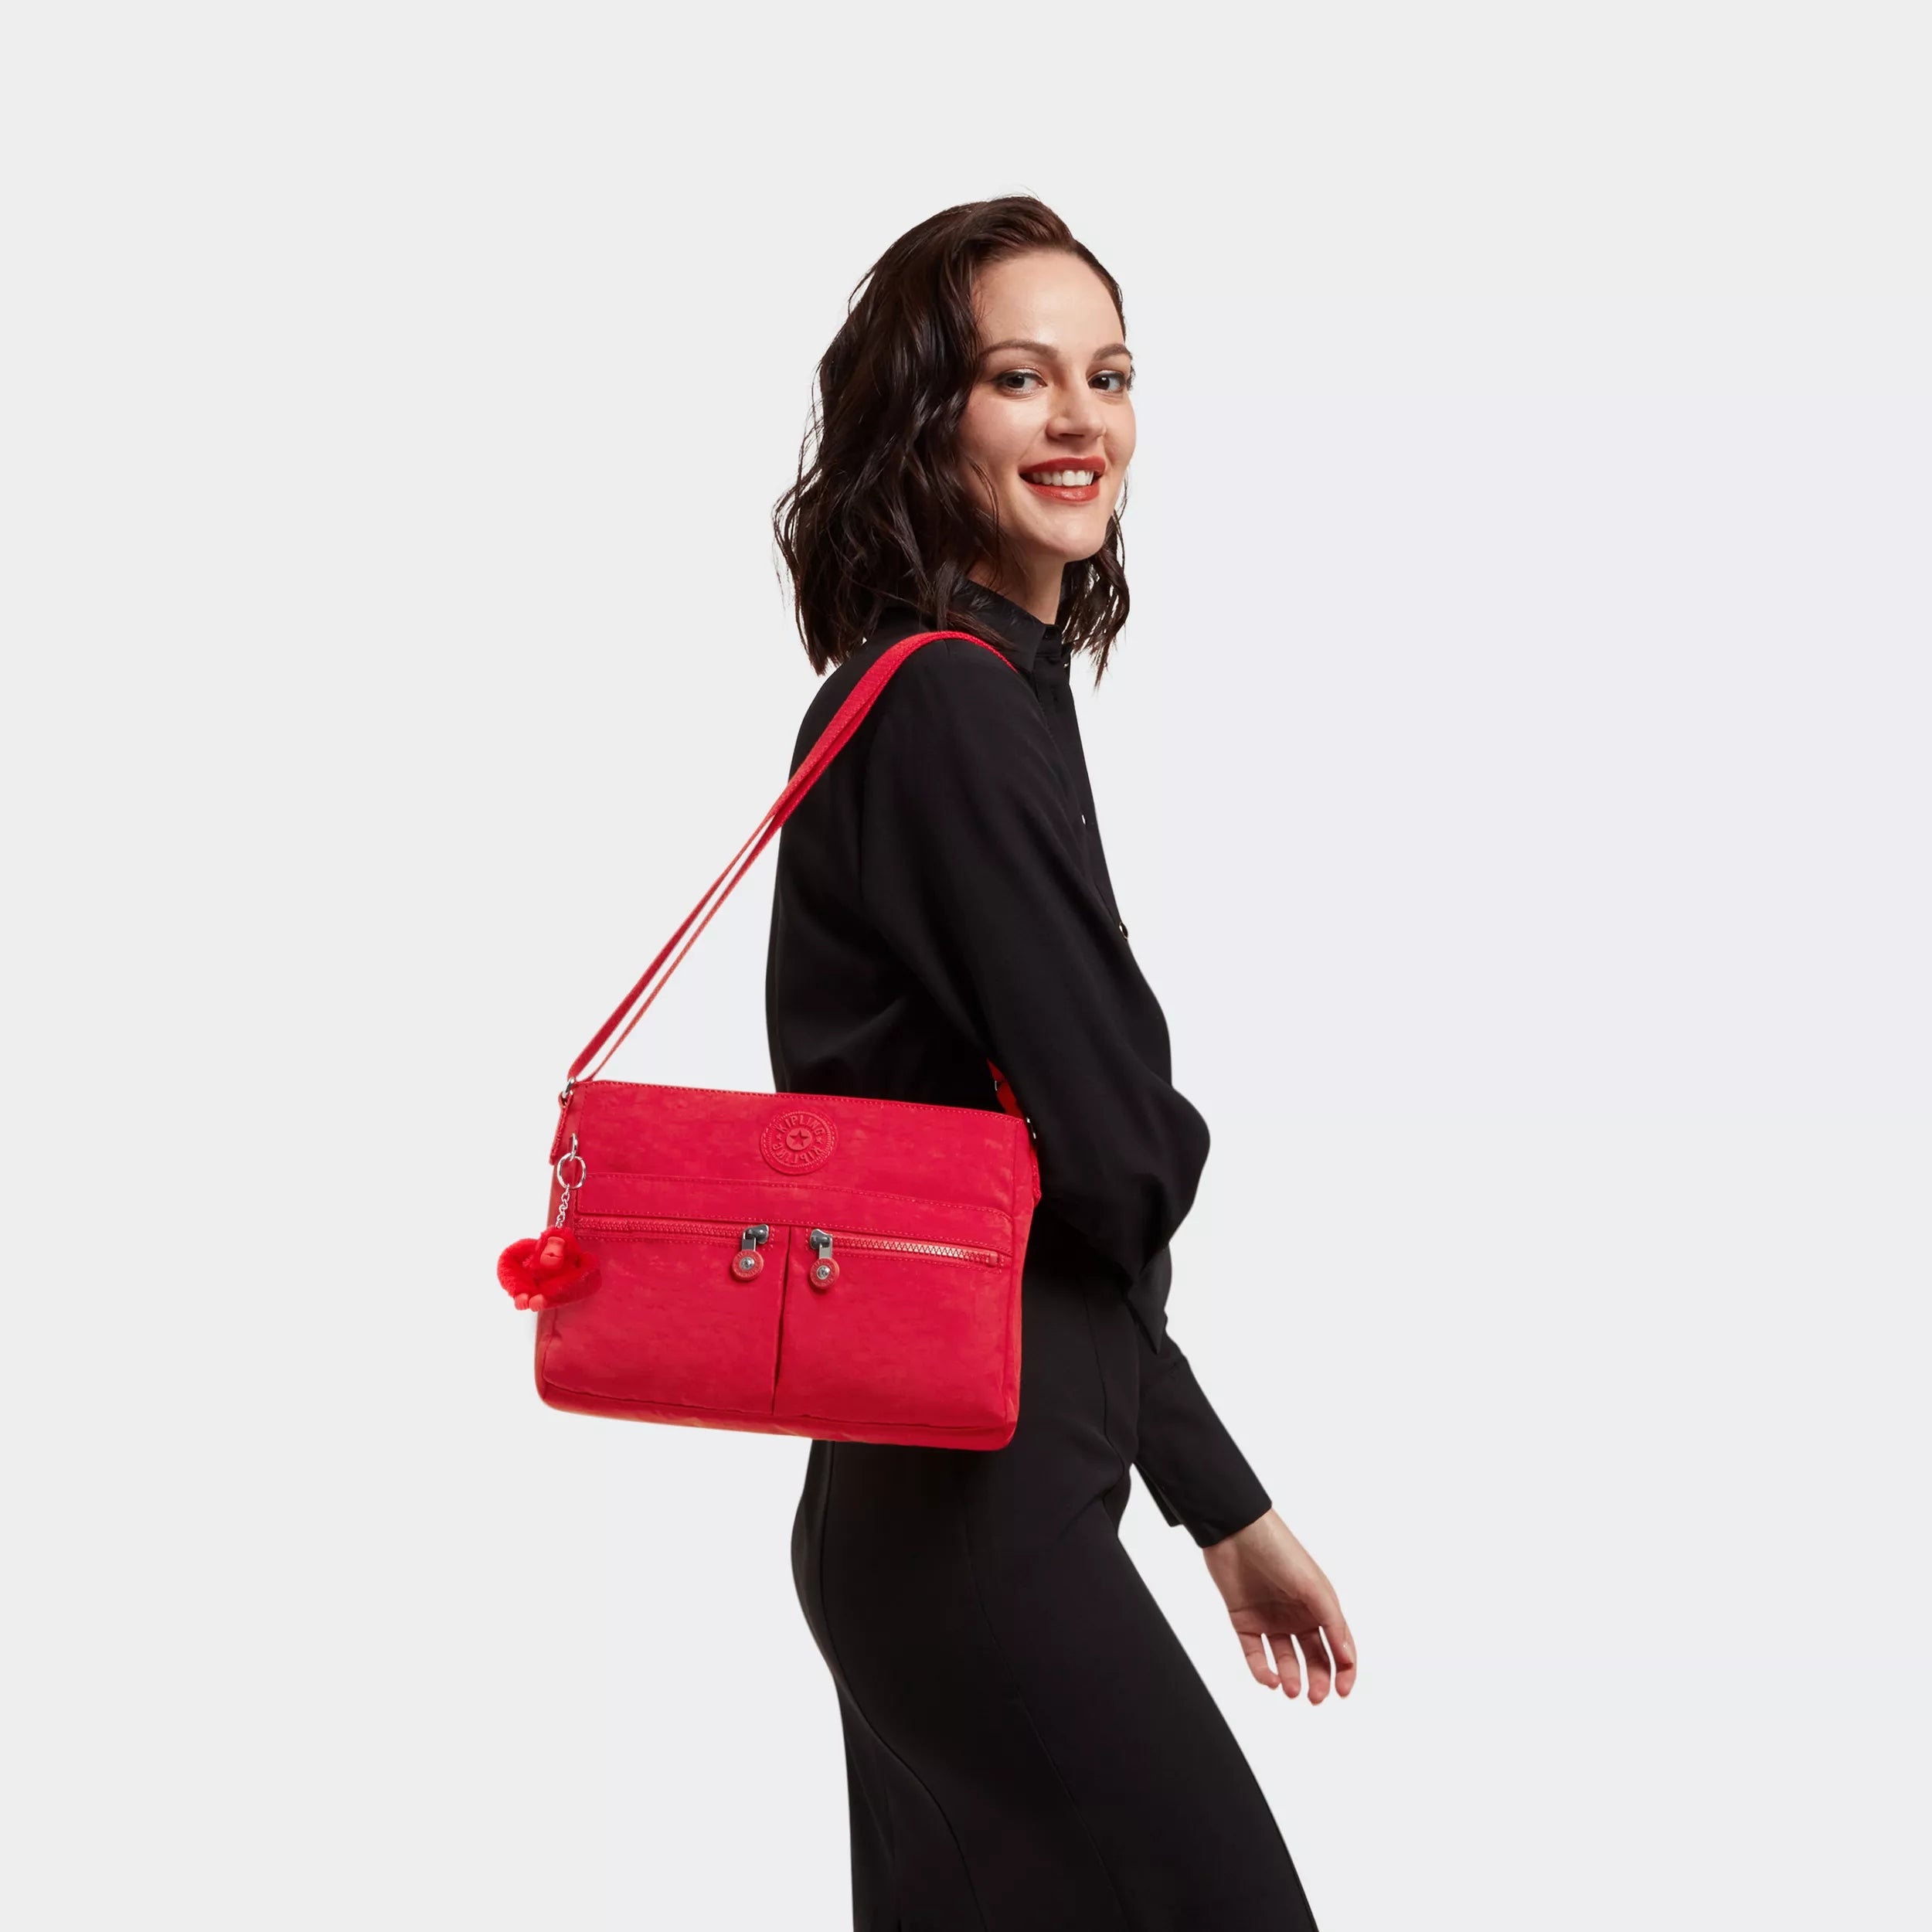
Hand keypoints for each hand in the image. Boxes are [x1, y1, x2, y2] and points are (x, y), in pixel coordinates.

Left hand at [1201, 1508, 1356, 1703]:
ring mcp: (1271, 1620)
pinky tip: (1269, 1679)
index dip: (1344, 1671)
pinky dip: (1262, 1670)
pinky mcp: (1245, 1622)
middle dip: (1317, 1680)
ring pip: (1285, 1660)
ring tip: (1292, 1690)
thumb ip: (1331, 1621)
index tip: (1342, 1692)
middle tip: (1315, 1698)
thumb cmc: (1280, 1552)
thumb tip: (1347, 1656)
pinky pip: (1256, 1654)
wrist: (1236, 1533)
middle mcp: (1297, 1616)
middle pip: (1313, 1658)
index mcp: (1319, 1606)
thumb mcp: (1313, 1586)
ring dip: (1291, 1678)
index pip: (1338, 1646)